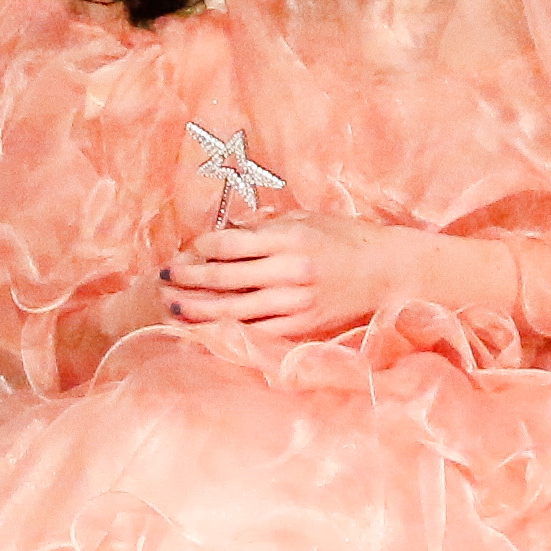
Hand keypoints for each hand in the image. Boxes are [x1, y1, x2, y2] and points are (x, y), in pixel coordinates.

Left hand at [161, 216, 473, 337]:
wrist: (388, 272)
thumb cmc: (346, 238)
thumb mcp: (307, 219)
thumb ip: (266, 226)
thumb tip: (225, 233)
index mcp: (289, 239)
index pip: (229, 244)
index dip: (199, 248)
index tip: (183, 250)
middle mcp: (289, 271)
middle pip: (225, 278)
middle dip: (188, 279)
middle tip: (162, 278)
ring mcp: (295, 302)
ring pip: (234, 309)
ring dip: (199, 309)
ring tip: (173, 306)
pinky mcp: (302, 325)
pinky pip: (257, 331)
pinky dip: (229, 331)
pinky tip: (207, 330)